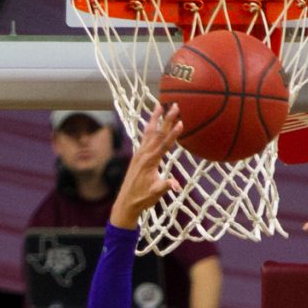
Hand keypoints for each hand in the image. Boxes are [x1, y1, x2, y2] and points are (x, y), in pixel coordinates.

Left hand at [110, 108, 183, 228]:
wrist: (126, 202)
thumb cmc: (142, 198)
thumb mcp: (155, 193)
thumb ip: (166, 186)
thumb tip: (177, 185)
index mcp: (150, 161)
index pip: (164, 144)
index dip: (173, 134)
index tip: (181, 122)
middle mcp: (143, 154)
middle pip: (158, 133)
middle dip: (167, 119)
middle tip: (175, 106)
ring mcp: (139, 153)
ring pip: (149, 132)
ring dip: (155, 118)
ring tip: (160, 105)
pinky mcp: (137, 155)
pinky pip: (145, 137)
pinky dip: (149, 127)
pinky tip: (152, 121)